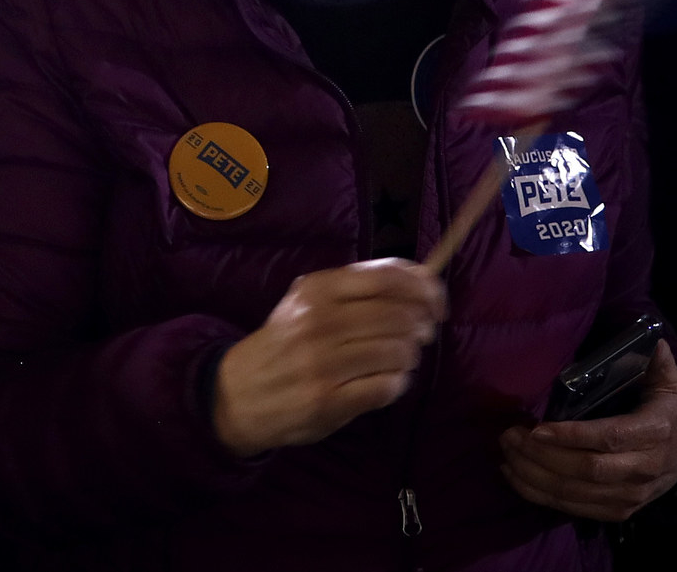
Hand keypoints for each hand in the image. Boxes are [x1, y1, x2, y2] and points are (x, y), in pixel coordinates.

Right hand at [211, 259, 445, 455]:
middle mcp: (318, 320)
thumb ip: (360, 290)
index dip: (425, 289)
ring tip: (395, 361)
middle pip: (401, 316)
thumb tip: (426, 281)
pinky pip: (388, 387)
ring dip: (408, 359)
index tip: (437, 304)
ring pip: (399, 352)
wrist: (239, 392)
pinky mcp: (328, 399)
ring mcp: (323, 362)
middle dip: (421, 328)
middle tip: (418, 337)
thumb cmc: (286, 343)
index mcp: (316, 289)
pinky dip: (396, 385)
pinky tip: (382, 383)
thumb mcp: (310, 303)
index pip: (387, 277)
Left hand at [500, 340, 676, 521]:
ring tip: (506, 451)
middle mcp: (644, 469)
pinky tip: (513, 474)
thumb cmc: (666, 413)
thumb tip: (655, 339)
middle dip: (542, 456)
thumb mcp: (668, 386)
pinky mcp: (618, 512)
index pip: (610, 438)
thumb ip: (658, 363)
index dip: (572, 436)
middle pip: (587, 470)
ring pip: (576, 493)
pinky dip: (540, 495)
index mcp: (655, 433)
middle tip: (509, 435)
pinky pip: (574, 509)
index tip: (536, 429)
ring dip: (534, 474)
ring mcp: (632, 496)